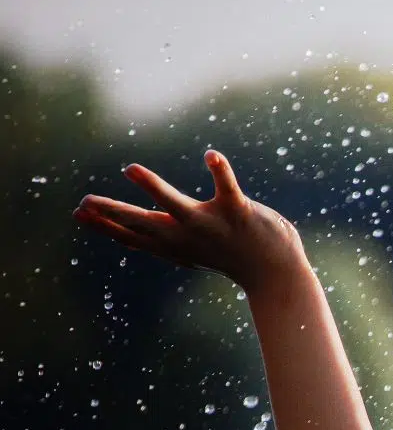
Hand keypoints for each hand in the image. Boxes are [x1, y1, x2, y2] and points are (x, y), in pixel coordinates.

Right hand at [74, 151, 306, 294]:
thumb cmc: (232, 256)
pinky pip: (227, 188)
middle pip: (146, 224)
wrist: (276, 273)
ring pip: (179, 206)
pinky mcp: (238, 213)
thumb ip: (162, 239)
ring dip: (155, 188)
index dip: (107, 225)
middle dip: (115, 213)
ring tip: (131, 169)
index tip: (79, 213)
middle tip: (85, 202)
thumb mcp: (190, 251)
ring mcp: (213, 225)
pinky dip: (220, 171)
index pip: (135, 236)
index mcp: (177, 243)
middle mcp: (189, 235)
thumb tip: (130, 236)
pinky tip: (211, 155)